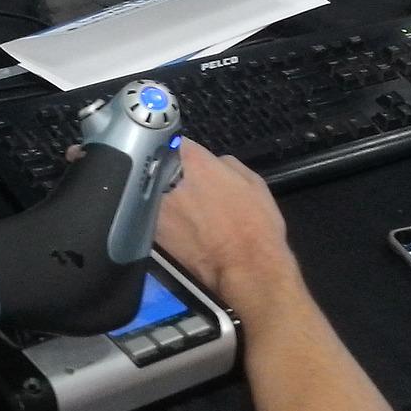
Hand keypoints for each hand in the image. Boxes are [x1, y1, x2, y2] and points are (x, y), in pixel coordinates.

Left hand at [155, 138, 298, 312]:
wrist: (246, 268)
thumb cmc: (256, 224)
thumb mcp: (253, 182)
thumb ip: (226, 164)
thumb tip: (212, 163)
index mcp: (195, 163)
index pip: (178, 142)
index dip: (184, 151)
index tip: (188, 160)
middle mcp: (170, 182)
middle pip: (163, 169)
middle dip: (173, 175)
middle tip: (190, 190)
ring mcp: (158, 209)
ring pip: (156, 194)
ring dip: (166, 198)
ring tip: (186, 212)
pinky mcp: (153, 234)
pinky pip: (154, 218)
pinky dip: (164, 221)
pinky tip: (182, 229)